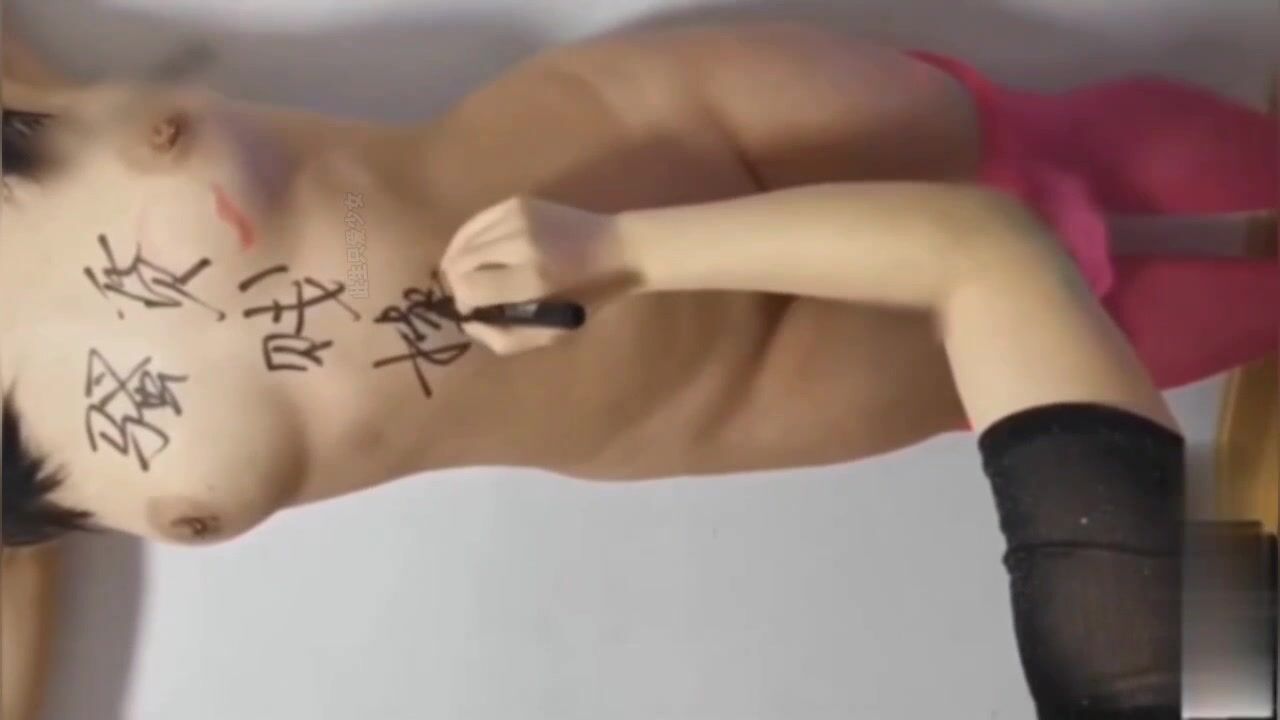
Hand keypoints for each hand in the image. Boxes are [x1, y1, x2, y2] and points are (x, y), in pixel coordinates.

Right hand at [440, 196, 632, 354]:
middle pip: (459, 262)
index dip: (464, 303)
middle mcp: (521, 241)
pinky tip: (477, 255)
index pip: (469, 288)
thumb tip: (468, 323)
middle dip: (457, 284)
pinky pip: (474, 223)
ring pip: (463, 241)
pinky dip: (468, 241)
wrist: (618, 247)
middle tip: (472, 296)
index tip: (475, 310)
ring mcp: (517, 216)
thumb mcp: (553, 333)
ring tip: (473, 276)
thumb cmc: (588, 296)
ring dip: (460, 263)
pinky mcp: (516, 201)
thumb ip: (505, 339)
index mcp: (533, 277)